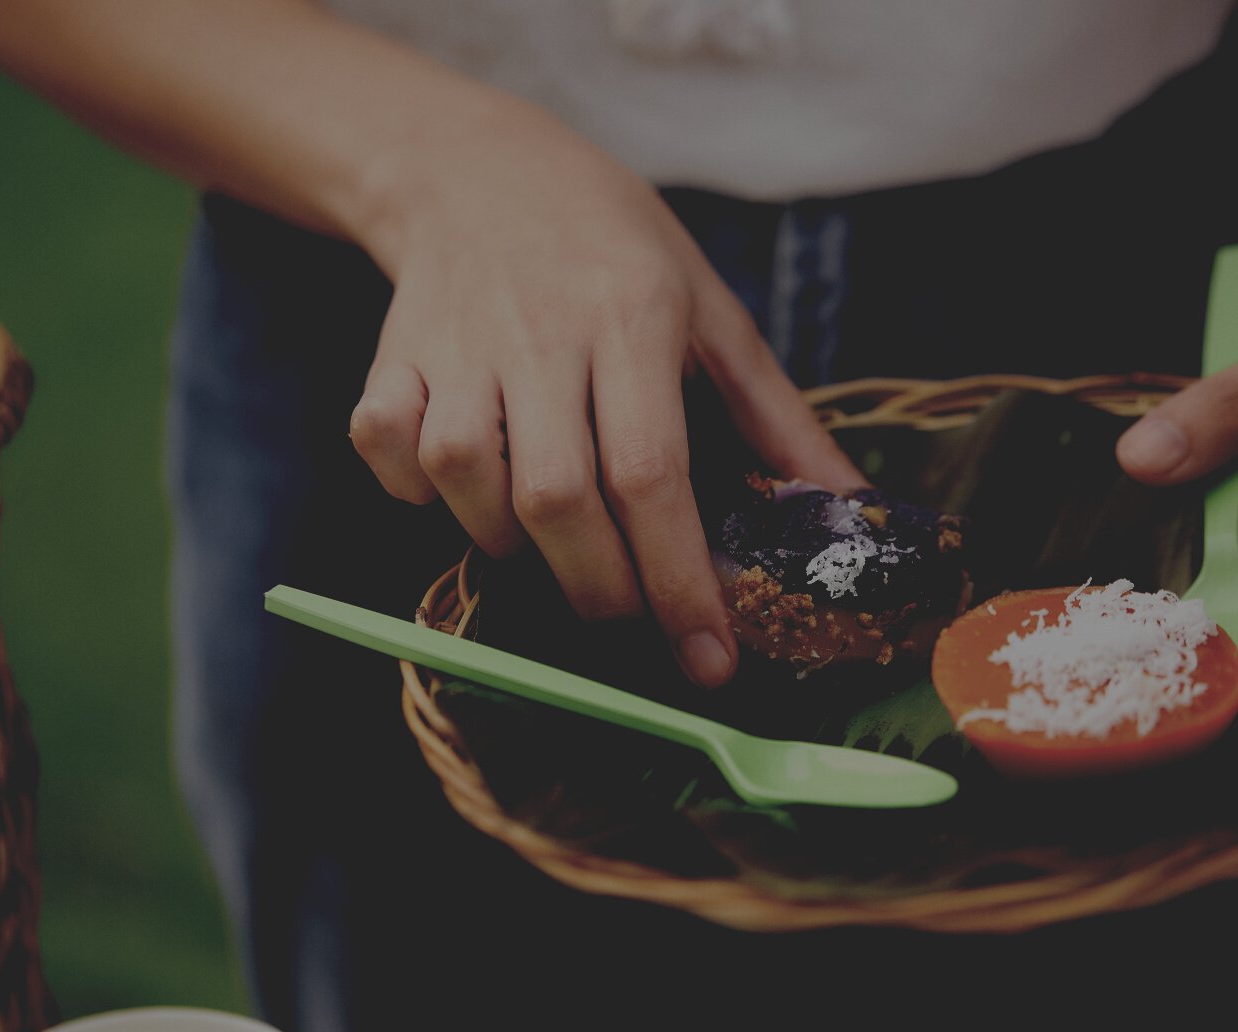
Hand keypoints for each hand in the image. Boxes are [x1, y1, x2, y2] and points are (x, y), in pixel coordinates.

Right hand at [346, 103, 863, 686]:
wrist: (479, 166)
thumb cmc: (615, 244)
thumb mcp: (710, 310)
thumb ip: (777, 417)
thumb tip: (851, 506)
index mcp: (633, 319)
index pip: (653, 475)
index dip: (679, 580)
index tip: (708, 659)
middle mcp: (541, 333)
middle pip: (557, 498)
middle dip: (600, 589)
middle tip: (627, 612)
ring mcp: (457, 344)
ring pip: (465, 478)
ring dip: (508, 540)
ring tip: (550, 534)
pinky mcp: (392, 353)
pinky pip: (387, 449)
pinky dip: (416, 491)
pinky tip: (462, 486)